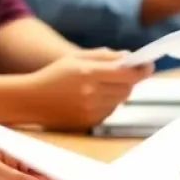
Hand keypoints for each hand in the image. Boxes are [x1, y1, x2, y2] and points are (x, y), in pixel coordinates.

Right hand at [27, 50, 152, 129]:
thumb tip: (130, 56)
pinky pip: (109, 111)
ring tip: (102, 85)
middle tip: (126, 73)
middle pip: (127, 88)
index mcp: (88, 73)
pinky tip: (93, 97)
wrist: (30, 100)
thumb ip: (105, 56)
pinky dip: (109, 103)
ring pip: (120, 100)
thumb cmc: (54, 75)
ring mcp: (90, 111)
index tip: (148, 65)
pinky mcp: (88, 123)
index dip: (142, 69)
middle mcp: (91, 94)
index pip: (127, 73)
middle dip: (131, 80)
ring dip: (119, 91)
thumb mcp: (77, 58)